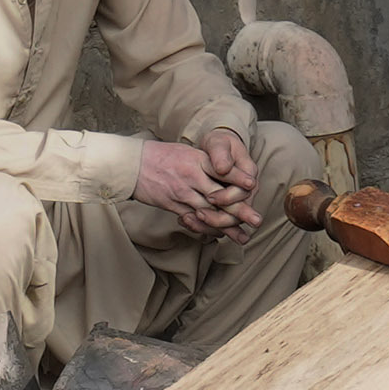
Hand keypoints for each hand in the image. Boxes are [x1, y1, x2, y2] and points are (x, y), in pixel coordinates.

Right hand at [129, 132, 252, 234]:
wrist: (131, 164)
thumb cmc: (159, 156)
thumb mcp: (185, 152)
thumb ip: (204, 162)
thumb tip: (224, 170)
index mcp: (196, 160)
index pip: (222, 170)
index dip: (238, 178)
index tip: (253, 184)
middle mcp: (191, 177)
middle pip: (220, 196)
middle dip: (240, 210)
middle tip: (257, 220)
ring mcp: (182, 193)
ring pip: (208, 213)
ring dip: (227, 227)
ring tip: (243, 237)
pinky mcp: (172, 205)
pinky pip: (193, 220)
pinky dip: (206, 228)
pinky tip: (218, 235)